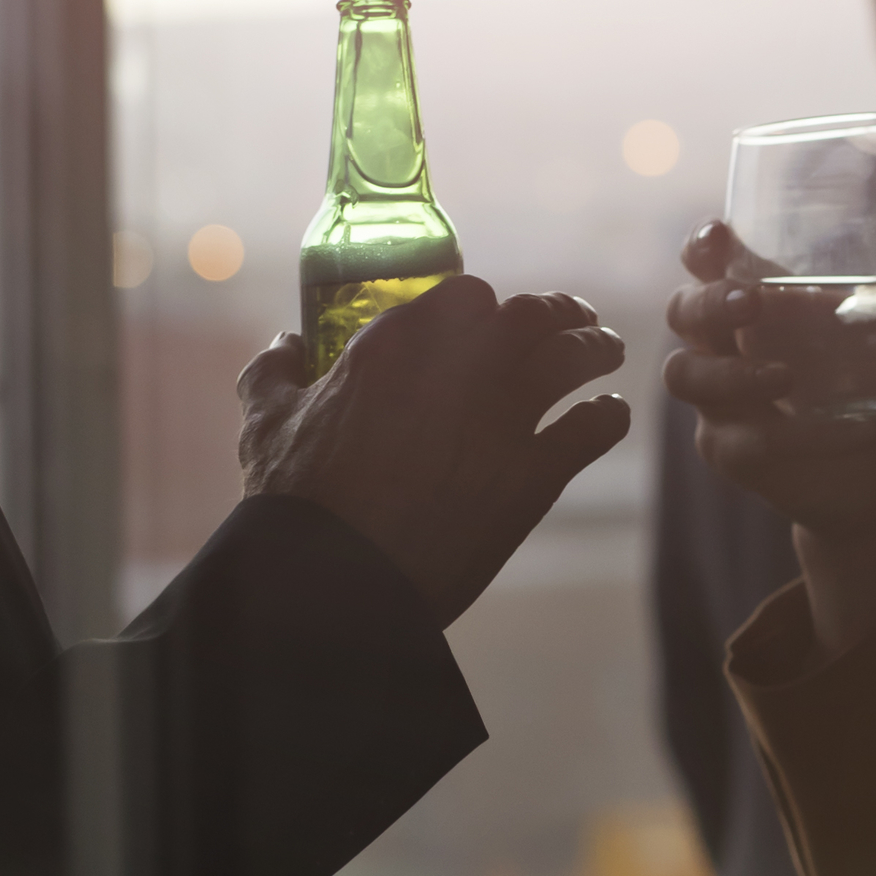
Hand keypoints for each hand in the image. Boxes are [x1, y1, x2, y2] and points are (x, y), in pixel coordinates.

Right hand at [237, 278, 630, 626]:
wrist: (331, 579)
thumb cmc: (292, 501)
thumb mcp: (265, 421)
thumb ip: (272, 371)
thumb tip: (283, 342)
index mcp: (396, 343)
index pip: (468, 295)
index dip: (488, 306)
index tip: (495, 321)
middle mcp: (461, 366)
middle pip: (534, 314)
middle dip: (560, 312)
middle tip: (576, 319)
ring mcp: (502, 419)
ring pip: (575, 356)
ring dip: (597, 348)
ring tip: (608, 352)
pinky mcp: (533, 477)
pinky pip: (592, 429)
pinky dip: (608, 417)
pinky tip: (609, 416)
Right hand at [663, 221, 875, 655]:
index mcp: (756, 306)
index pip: (706, 264)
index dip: (701, 247)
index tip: (719, 236)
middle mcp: (724, 347)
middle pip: (682, 312)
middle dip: (708, 302)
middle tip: (753, 303)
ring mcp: (719, 403)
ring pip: (686, 376)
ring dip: (729, 373)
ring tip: (785, 377)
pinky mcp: (730, 452)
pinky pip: (738, 440)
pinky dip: (784, 436)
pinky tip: (834, 432)